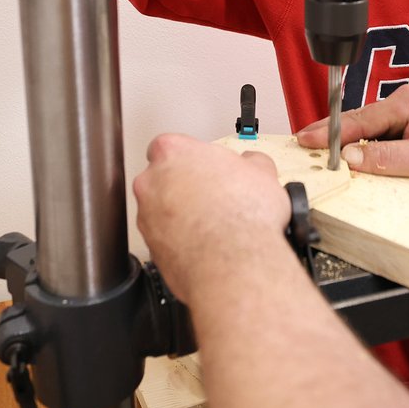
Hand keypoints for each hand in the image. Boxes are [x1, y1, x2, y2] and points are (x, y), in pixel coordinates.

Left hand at [133, 134, 290, 302]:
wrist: (235, 262)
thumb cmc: (243, 215)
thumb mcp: (262, 172)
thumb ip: (249, 161)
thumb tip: (252, 163)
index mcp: (172, 151)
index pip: (172, 146)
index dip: (194, 160)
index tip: (209, 170)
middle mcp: (151, 181)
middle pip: (162, 177)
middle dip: (184, 186)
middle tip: (213, 197)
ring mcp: (146, 215)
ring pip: (160, 209)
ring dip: (181, 214)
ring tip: (213, 223)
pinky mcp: (151, 247)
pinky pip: (164, 237)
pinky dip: (180, 239)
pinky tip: (205, 243)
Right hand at [296, 85, 408, 193]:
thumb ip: (388, 158)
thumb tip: (352, 157)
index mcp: (406, 103)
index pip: (359, 119)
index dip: (329, 133)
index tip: (305, 141)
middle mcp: (406, 108)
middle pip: (360, 126)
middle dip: (334, 138)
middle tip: (303, 147)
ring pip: (371, 138)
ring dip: (353, 150)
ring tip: (325, 160)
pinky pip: (385, 147)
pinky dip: (370, 157)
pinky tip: (360, 168)